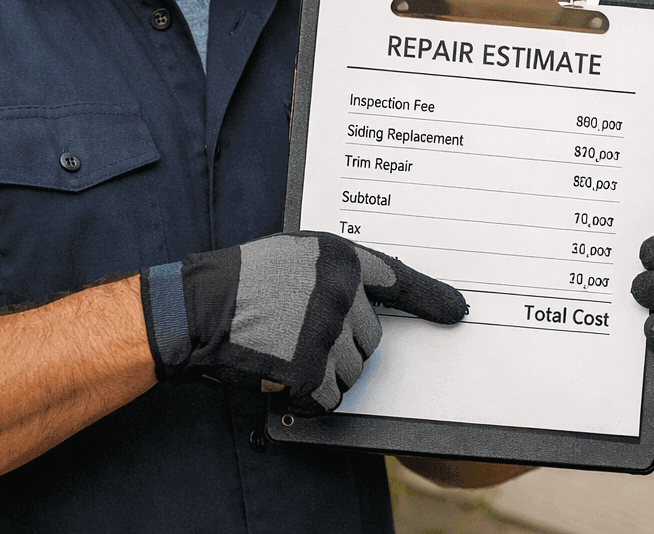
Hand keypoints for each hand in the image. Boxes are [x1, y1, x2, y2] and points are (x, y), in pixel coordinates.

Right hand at [138, 231, 465, 410]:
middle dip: (343, 348)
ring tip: (284, 351)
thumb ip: (334, 275)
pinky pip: (328, 395)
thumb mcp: (295, 259)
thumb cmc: (241, 284)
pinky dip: (308, 397)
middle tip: (300, 339)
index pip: (398, 278)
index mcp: (339, 256)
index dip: (430, 297)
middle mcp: (341, 288)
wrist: (196, 306)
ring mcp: (327, 326)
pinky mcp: (309, 364)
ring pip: (354, 370)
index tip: (457, 311)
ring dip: (325, 374)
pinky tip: (280, 376)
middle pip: (371, 338)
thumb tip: (370, 307)